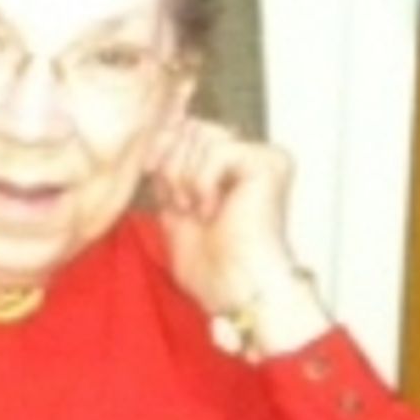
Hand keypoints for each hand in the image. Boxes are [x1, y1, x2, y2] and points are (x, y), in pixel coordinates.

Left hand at [146, 118, 329, 351]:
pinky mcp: (270, 163)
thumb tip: (153, 131)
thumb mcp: (172, 205)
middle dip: (171, 166)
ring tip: (197, 211)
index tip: (150, 174)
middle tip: (182, 206)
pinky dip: (204, 182)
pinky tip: (212, 210)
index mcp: (227, 163)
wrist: (235, 291)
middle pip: (189, 127)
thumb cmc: (209, 264)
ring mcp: (262, 156)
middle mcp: (248, 154)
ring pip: (201, 135)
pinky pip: (219, 150)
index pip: (184, 127)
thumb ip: (166, 168)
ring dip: (186, 178)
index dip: (161, 147)